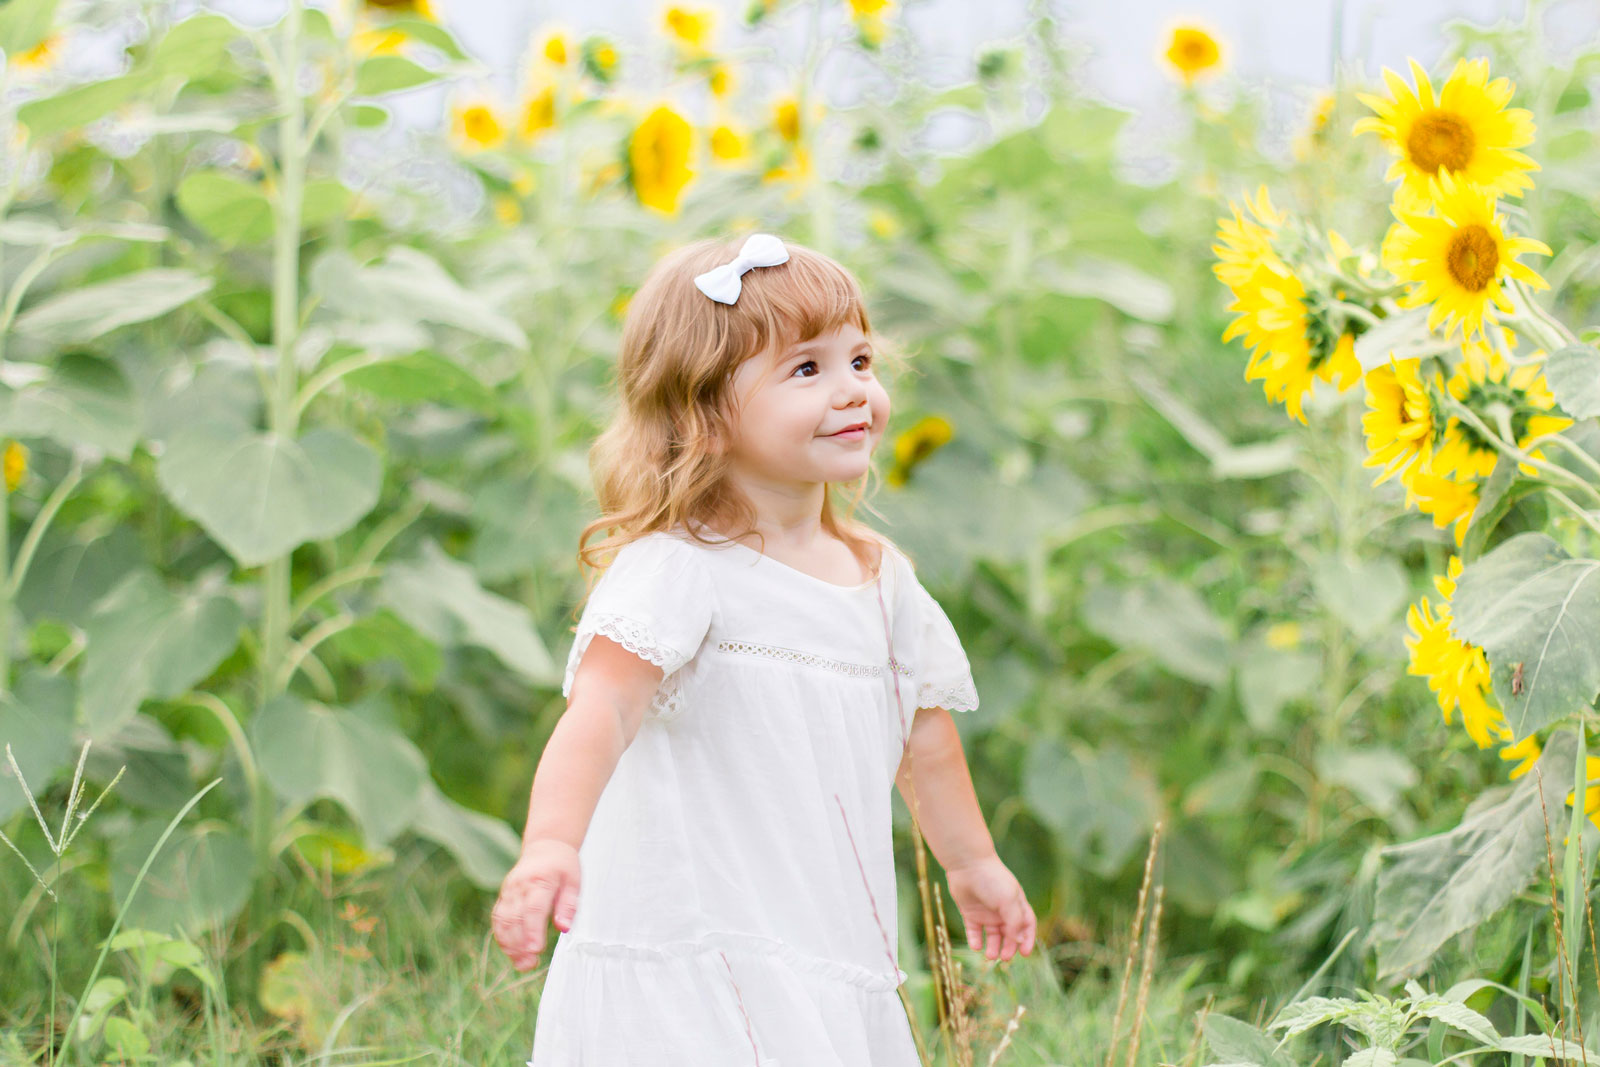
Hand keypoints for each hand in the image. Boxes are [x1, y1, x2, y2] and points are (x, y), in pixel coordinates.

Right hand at [492, 839, 580, 971]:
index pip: (533, 908)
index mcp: (540, 880)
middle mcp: (520, 886)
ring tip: (523, 964)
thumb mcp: (574, 882)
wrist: (545, 847)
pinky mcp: (503, 897)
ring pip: (503, 921)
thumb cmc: (563, 866)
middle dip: (519, 943)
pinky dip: (503, 938)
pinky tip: (513, 953)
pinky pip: (498, 919)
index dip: (532, 930)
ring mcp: (509, 891)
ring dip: (509, 945)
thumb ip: (569, 905)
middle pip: (514, 918)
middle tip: (530, 963)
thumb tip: (564, 928)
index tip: (535, 950)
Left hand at [946, 854, 1035, 962]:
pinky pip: (974, 931)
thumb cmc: (993, 880)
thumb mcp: (1009, 900)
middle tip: (1005, 957)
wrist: (967, 865)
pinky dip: (975, 940)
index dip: (1027, 939)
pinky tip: (976, 946)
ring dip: (993, 947)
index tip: (1025, 953)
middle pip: (1009, 934)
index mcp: (1016, 904)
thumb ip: (1015, 922)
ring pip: (992, 936)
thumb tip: (1019, 941)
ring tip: (990, 955)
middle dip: (1009, 947)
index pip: (1027, 926)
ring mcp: (986, 913)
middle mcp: (1002, 910)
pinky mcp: (970, 914)